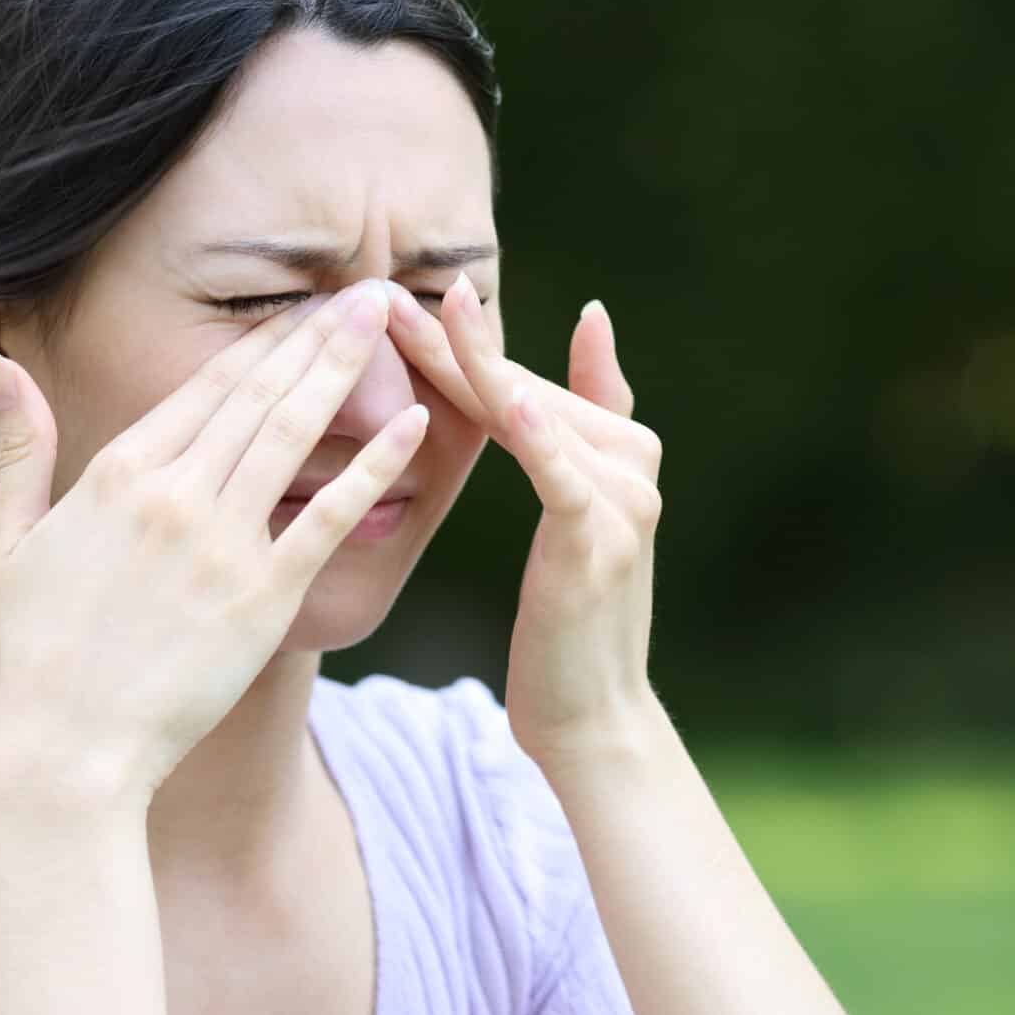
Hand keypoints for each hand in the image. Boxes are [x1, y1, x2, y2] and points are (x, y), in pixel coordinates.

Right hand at [0, 278, 424, 804]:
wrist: (65, 754)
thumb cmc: (31, 656)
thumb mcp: (6, 542)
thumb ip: (20, 447)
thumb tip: (4, 364)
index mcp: (116, 473)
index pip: (205, 384)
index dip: (262, 339)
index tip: (305, 303)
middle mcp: (173, 494)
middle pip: (259, 393)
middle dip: (317, 332)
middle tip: (370, 287)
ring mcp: (221, 544)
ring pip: (294, 433)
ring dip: (346, 369)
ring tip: (391, 317)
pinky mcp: (263, 598)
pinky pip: (328, 517)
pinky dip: (373, 466)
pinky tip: (414, 423)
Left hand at [382, 275, 662, 765]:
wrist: (591, 718)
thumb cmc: (570, 621)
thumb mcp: (575, 514)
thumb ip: (578, 420)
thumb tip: (594, 315)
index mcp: (622, 448)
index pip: (524, 382)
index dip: (462, 343)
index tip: (402, 296)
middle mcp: (632, 462)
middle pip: (522, 391)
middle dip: (450, 345)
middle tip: (382, 298)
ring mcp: (623, 499)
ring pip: (531, 419)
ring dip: (472, 368)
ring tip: (420, 318)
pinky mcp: (601, 539)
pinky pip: (560, 475)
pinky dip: (537, 435)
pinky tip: (507, 399)